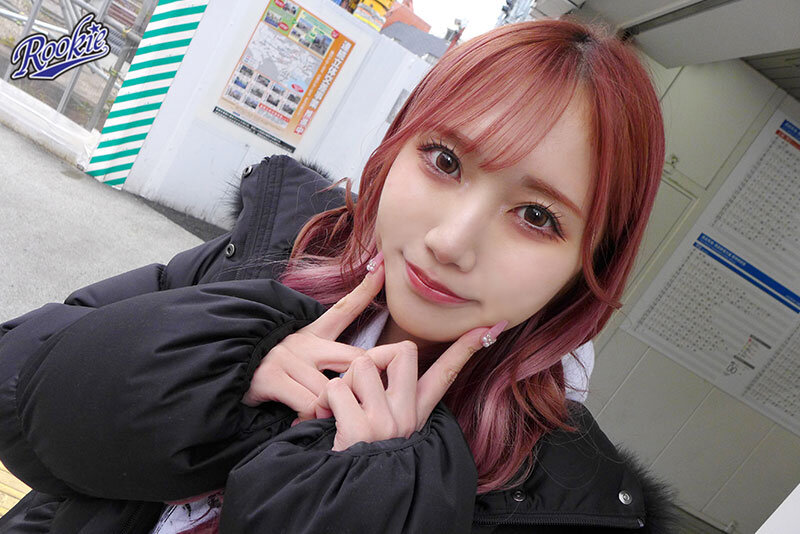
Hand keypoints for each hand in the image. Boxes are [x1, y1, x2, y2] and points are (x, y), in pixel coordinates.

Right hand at [242, 253, 385, 420]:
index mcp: (313, 334)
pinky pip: (308, 403)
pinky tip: (301, 419)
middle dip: (363, 382)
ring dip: (330, 409)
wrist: (227, 379)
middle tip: (363, 400)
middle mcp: (303, 341)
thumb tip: (362, 376)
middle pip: (354, 358)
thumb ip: (330, 364)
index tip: (383, 267)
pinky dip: (310, 417)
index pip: (344, 309)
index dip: (366, 289)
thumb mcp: (303, 361)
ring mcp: (287, 357)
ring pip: (330, 390)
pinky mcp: (271, 377)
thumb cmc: (273, 375)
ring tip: (321, 415)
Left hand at [311, 319, 508, 450]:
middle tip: (359, 384)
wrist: (348, 496)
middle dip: (375, 356)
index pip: (447, 373)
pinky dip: (324, 402)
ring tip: (340, 408)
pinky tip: (328, 420)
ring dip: (342, 382)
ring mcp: (386, 422)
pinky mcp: (361, 430)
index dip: (466, 348)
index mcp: (416, 412)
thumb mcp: (389, 428)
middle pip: (403, 350)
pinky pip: (336, 389)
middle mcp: (407, 416)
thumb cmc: (361, 453)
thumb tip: (378, 365)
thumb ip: (391, 398)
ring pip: (361, 364)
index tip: (490, 327)